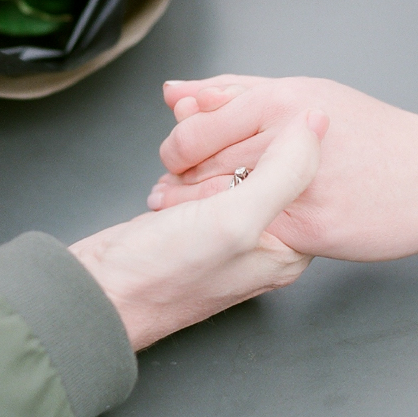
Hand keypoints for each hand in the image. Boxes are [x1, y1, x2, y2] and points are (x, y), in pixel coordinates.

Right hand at [69, 111, 326, 350]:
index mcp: (289, 248)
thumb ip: (284, 171)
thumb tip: (317, 124)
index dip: (274, 137)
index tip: (245, 123)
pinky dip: (185, 158)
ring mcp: (228, 229)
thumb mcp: (236, 219)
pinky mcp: (195, 219)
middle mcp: (264, 240)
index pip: (304, 172)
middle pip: (266, 162)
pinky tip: (171, 158)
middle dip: (232, 136)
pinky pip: (202, 172)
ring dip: (204, 143)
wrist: (100, 293)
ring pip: (230, 161)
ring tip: (182, 140)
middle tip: (203, 131)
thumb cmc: (164, 274)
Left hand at [151, 76, 417, 260]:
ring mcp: (297, 186)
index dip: (176, 149)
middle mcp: (285, 138)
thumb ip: (233, 92)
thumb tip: (172, 91)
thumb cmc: (373, 135)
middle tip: (178, 191)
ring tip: (205, 214)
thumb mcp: (302, 94)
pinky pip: (254, 234)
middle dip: (180, 183)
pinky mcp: (309, 229)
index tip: (180, 160)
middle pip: (200, 166)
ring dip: (200, 213)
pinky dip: (238, 236)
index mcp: (281, 100)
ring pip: (219, 202)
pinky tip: (242, 235)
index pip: (194, 128)